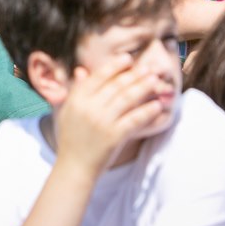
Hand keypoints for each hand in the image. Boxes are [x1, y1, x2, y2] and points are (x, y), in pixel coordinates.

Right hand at [51, 58, 169, 177]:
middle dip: (134, 74)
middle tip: (148, 68)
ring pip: (127, 99)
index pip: (98, 76)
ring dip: (144, 88)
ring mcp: (102, 121)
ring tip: (155, 81)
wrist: (74, 167)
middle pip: (116, 85)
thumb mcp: (67, 111)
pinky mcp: (114, 135)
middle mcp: (89, 108)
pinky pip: (134, 119)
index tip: (128, 58)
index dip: (114, 66)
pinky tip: (157, 105)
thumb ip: (75, 90)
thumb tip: (81, 70)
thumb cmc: (71, 138)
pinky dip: (147, 111)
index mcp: (76, 99)